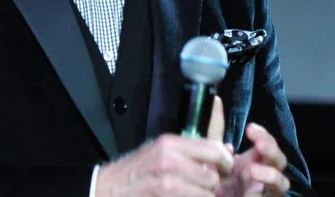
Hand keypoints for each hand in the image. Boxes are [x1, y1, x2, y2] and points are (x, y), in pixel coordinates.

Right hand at [95, 126, 232, 196]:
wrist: (107, 189)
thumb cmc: (137, 170)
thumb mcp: (163, 151)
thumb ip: (194, 149)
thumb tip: (227, 148)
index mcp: (171, 143)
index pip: (214, 149)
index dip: (225, 161)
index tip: (226, 168)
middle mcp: (168, 161)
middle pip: (212, 176)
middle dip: (213, 185)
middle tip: (208, 186)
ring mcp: (165, 183)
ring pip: (205, 194)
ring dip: (203, 196)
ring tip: (192, 193)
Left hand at [207, 97, 290, 196]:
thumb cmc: (213, 182)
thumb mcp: (213, 153)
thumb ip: (216, 129)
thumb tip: (215, 99)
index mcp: (253, 160)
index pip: (267, 142)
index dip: (263, 134)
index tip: (250, 128)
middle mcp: (262, 174)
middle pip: (279, 158)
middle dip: (271, 149)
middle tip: (258, 144)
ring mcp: (265, 191)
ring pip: (282, 181)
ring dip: (270, 174)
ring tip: (252, 170)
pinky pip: (274, 196)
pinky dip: (266, 191)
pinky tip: (252, 191)